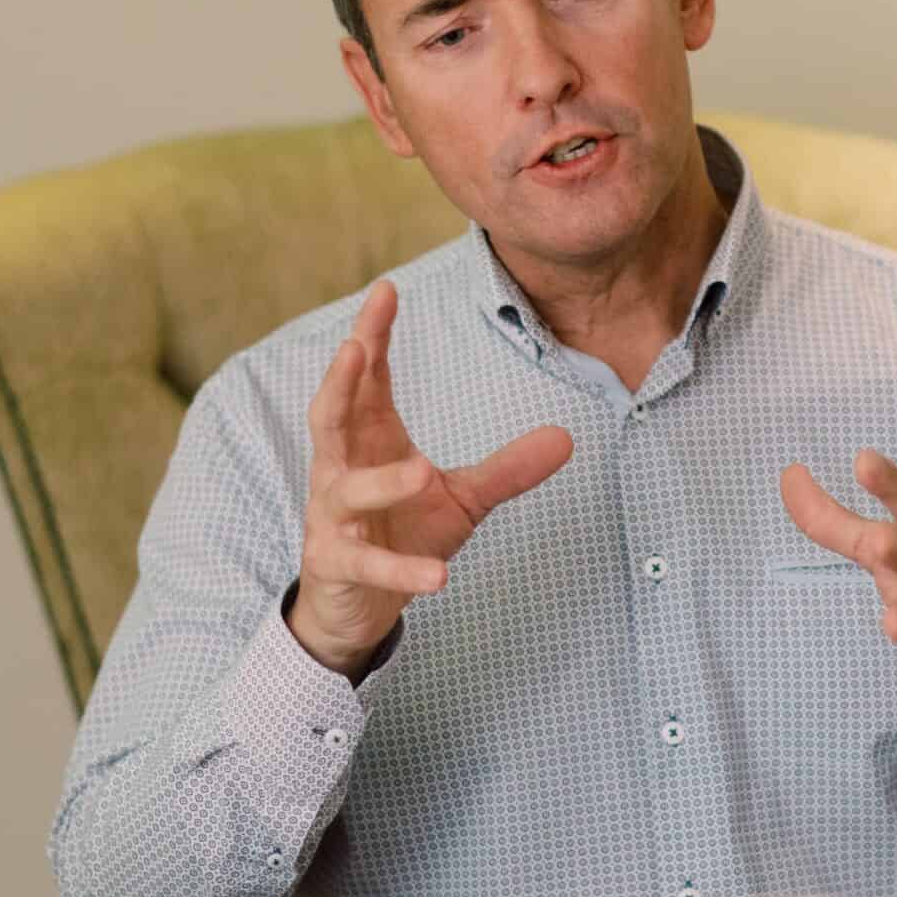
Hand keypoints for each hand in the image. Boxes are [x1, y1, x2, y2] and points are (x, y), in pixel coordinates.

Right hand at [290, 280, 573, 676]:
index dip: (372, 335)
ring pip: (347, 491)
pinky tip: (439, 576)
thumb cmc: (401, 534)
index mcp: (368, 441)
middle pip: (329, 416)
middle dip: (340, 380)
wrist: (358, 605)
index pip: (366, 380)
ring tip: (420, 472)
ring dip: (383, 482)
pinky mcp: (336, 566)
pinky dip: (402, 569)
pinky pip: (368, 565)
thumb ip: (506, 469)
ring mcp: (333, 519)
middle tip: (355, 346)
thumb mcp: (461, 498)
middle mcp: (340, 470)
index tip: (386, 290)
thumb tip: (566, 437)